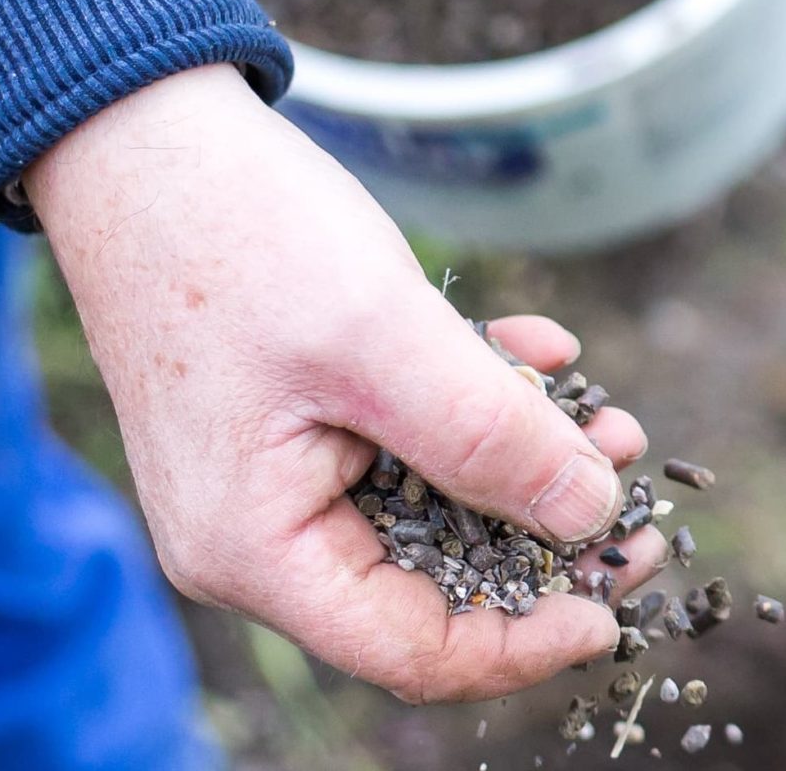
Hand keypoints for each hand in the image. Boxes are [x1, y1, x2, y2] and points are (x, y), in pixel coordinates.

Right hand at [28, 65, 668, 701]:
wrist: (147, 136)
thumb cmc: (237, 235)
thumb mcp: (383, 337)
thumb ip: (489, 435)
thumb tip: (591, 514)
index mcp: (256, 550)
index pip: (412, 649)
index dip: (526, 639)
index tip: (617, 598)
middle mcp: (262, 534)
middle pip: (434, 584)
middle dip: (545, 537)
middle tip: (638, 493)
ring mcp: (281, 475)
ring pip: (439, 505)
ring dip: (529, 461)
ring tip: (611, 418)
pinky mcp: (304, 417)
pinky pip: (415, 439)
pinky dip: (483, 402)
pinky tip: (541, 348)